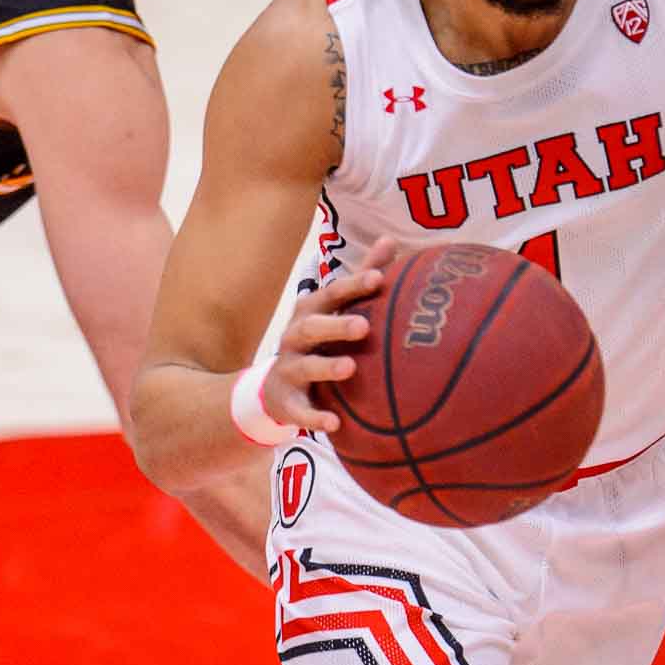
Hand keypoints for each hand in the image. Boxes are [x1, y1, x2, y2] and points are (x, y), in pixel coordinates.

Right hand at [260, 236, 398, 432]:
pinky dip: (315, 417)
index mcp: (311, 312)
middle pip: (312, 327)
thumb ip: (361, 278)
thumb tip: (389, 240)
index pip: (332, 294)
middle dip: (336, 325)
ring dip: (326, 368)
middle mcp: (294, 337)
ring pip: (305, 367)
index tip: (379, 279)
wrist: (275, 388)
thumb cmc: (318, 341)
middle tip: (365, 326)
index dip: (353, 286)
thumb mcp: (334, 309)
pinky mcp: (286, 402)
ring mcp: (288, 369)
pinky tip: (335, 425)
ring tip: (350, 368)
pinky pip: (300, 411)